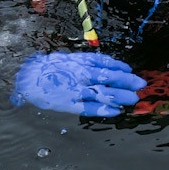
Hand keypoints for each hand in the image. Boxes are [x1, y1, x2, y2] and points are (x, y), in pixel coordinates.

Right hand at [10, 51, 147, 116]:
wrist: (28, 78)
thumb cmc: (50, 68)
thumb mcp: (69, 59)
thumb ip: (88, 62)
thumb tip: (108, 65)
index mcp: (80, 62)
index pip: (105, 64)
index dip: (120, 67)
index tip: (131, 71)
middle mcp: (81, 75)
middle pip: (108, 77)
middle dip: (126, 81)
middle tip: (140, 84)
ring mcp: (76, 90)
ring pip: (102, 92)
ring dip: (119, 96)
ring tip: (133, 99)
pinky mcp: (70, 104)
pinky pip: (90, 107)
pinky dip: (104, 109)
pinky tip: (115, 111)